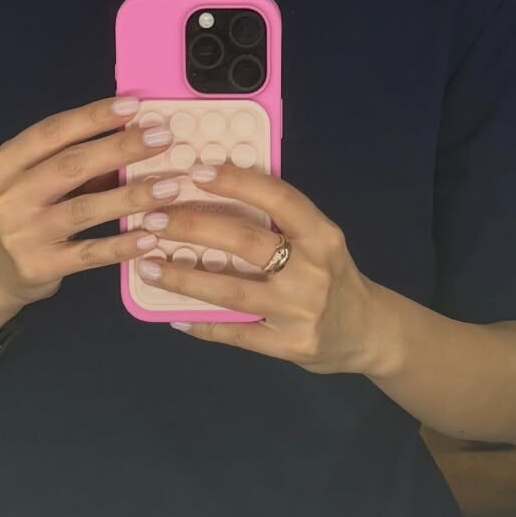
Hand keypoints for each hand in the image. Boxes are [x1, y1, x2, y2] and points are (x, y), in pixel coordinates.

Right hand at [0, 94, 201, 326]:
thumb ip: (76, 160)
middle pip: (69, 165)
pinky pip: (89, 254)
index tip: (133, 105)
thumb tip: (133, 132)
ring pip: (84, 209)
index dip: (93, 117)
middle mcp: (8, 197)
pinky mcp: (39, 266)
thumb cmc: (30, 212)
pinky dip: (122, 245)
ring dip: (131, 196)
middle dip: (120, 149)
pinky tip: (151, 236)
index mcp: (4, 164)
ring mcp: (21, 234)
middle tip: (162, 138)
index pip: (52, 132)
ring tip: (170, 186)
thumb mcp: (40, 181)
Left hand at [136, 160, 378, 375]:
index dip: (236, 181)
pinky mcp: (288, 345)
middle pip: (245, 242)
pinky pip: (235, 334)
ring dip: (183, 279)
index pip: (277, 198)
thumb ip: (279, 221)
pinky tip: (172, 315)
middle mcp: (312, 271)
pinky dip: (201, 324)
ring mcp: (300, 311)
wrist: (368, 331)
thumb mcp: (318, 240)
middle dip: (193, 227)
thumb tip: (214, 190)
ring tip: (147, 266)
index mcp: (321, 235)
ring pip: (231, 291)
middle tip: (152, 218)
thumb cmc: (332, 275)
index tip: (196, 170)